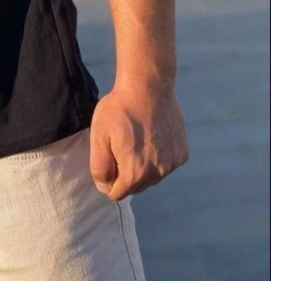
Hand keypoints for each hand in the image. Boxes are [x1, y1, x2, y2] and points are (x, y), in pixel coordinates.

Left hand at [89, 81, 188, 200]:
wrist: (148, 86)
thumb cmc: (119, 110)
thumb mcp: (98, 136)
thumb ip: (100, 167)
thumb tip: (105, 187)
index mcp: (135, 173)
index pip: (117, 193)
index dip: (108, 178)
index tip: (108, 156)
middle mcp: (158, 174)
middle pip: (135, 187)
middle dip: (125, 173)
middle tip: (121, 145)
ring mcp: (173, 164)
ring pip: (151, 177)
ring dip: (142, 166)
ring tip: (136, 140)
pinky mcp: (182, 154)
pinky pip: (165, 165)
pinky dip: (157, 157)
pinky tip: (151, 136)